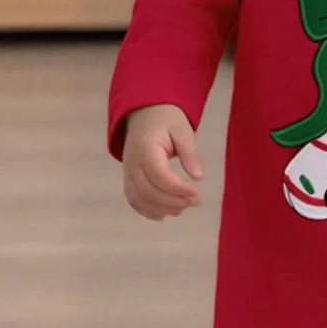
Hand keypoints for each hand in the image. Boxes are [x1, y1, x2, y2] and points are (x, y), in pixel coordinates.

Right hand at [122, 104, 204, 220]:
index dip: (178, 189)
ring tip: (183, 208)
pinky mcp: (128, 177)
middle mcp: (133, 163)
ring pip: (139, 199)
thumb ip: (190, 153)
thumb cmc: (166, 119)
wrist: (144, 111)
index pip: (159, 176)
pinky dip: (146, 211)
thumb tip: (198, 177)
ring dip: (161, 209)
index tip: (196, 193)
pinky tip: (163, 215)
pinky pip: (133, 199)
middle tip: (196, 202)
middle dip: (173, 201)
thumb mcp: (183, 130)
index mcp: (146, 149)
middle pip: (148, 191)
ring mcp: (128, 172)